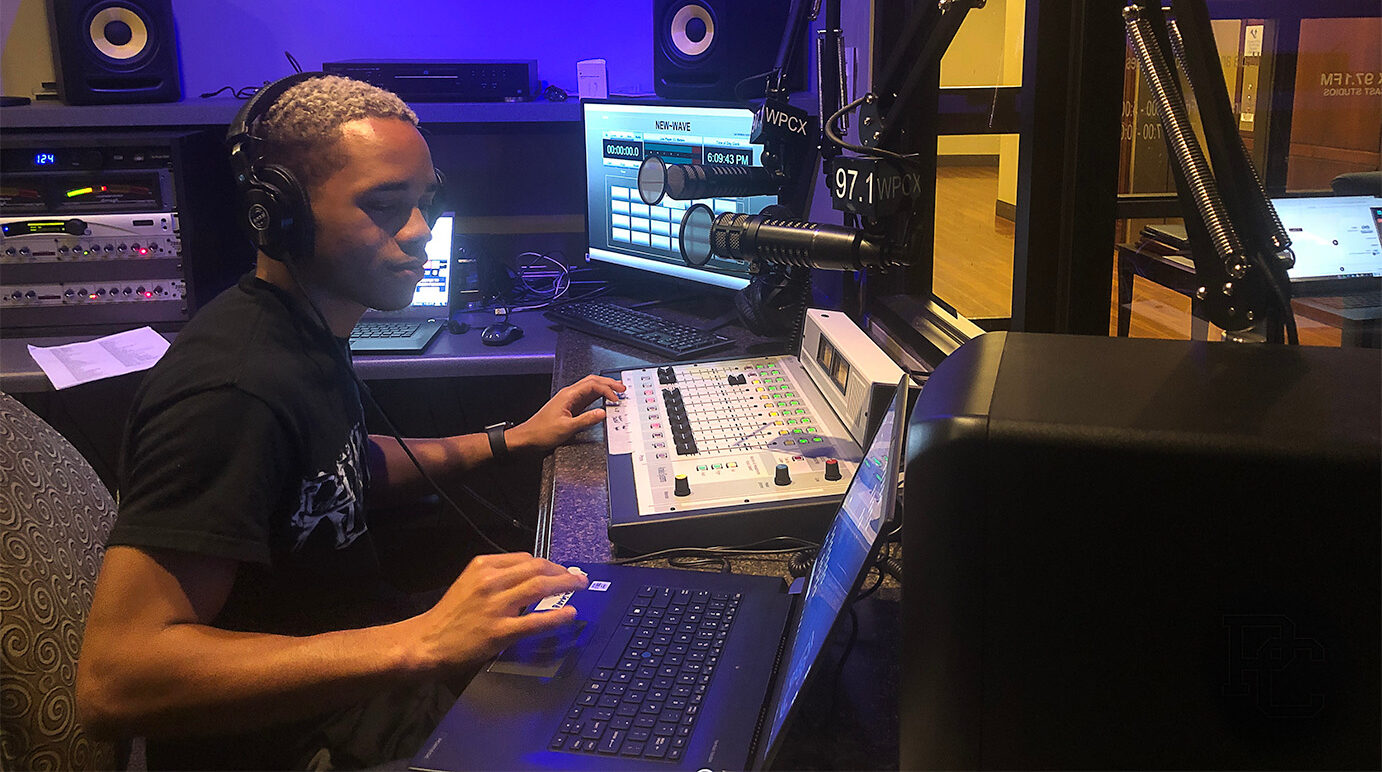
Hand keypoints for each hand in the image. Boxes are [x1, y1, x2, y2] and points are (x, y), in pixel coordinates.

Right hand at [411, 553, 587, 672]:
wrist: (426, 641)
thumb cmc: (449, 616)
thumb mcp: (469, 583)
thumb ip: (496, 578)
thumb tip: (529, 578)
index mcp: (483, 566)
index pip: (525, 558)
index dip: (548, 563)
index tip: (560, 569)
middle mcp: (490, 581)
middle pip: (537, 568)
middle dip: (562, 571)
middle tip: (578, 576)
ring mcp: (496, 606)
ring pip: (540, 587)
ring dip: (566, 584)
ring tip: (580, 586)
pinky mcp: (500, 630)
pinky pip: (536, 620)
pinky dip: (557, 616)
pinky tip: (570, 614)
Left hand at [506, 374, 624, 455]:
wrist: (528, 437)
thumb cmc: (542, 431)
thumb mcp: (566, 427)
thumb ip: (586, 420)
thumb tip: (602, 413)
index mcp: (568, 395)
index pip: (592, 385)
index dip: (607, 390)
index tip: (616, 399)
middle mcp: (569, 394)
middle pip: (592, 382)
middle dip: (608, 383)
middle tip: (622, 388)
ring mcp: (570, 400)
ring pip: (590, 388)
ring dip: (604, 388)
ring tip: (616, 391)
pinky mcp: (570, 407)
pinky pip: (587, 397)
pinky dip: (598, 397)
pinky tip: (604, 401)